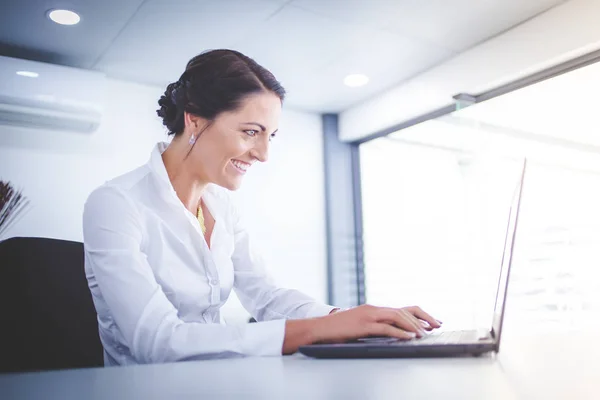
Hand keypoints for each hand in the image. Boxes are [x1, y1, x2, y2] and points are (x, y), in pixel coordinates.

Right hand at [313, 304, 440, 343]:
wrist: (320, 327)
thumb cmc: (338, 329)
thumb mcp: (360, 324)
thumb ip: (374, 326)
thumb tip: (391, 333)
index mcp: (375, 309)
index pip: (402, 309)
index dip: (419, 314)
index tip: (432, 322)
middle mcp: (374, 309)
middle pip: (404, 310)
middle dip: (423, 318)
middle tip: (436, 326)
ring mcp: (369, 315)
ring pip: (397, 316)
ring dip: (413, 325)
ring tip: (424, 333)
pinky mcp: (363, 325)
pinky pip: (386, 328)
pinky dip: (400, 332)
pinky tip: (409, 337)